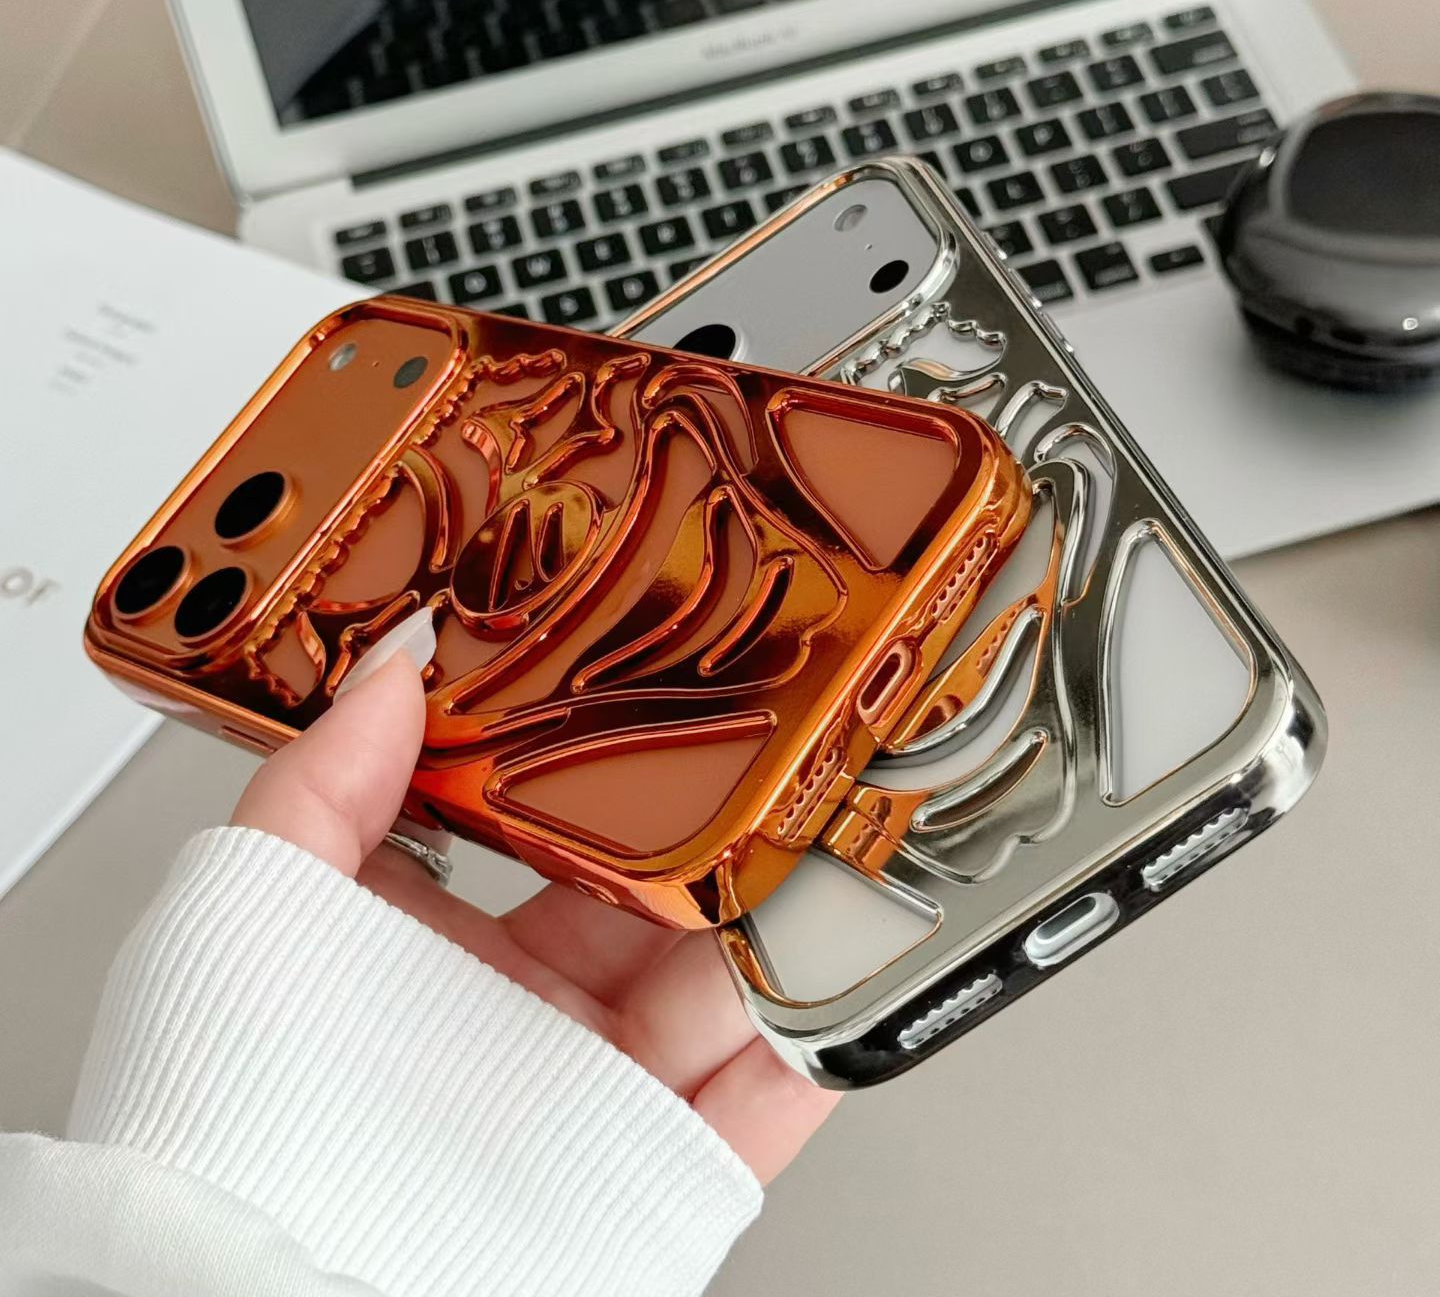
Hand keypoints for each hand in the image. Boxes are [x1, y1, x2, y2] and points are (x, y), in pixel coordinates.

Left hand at [232, 650, 839, 1183]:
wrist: (278, 1288)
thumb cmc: (234, 1113)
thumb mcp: (248, 906)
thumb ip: (322, 781)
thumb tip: (391, 671)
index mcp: (447, 950)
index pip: (551, 831)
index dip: (607, 763)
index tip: (656, 692)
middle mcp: (532, 1014)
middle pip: (657, 899)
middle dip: (719, 828)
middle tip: (772, 746)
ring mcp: (602, 1086)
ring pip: (727, 982)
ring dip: (785, 911)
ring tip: (835, 831)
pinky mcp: (659, 1162)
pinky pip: (767, 1093)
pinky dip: (820, 1030)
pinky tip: (854, 962)